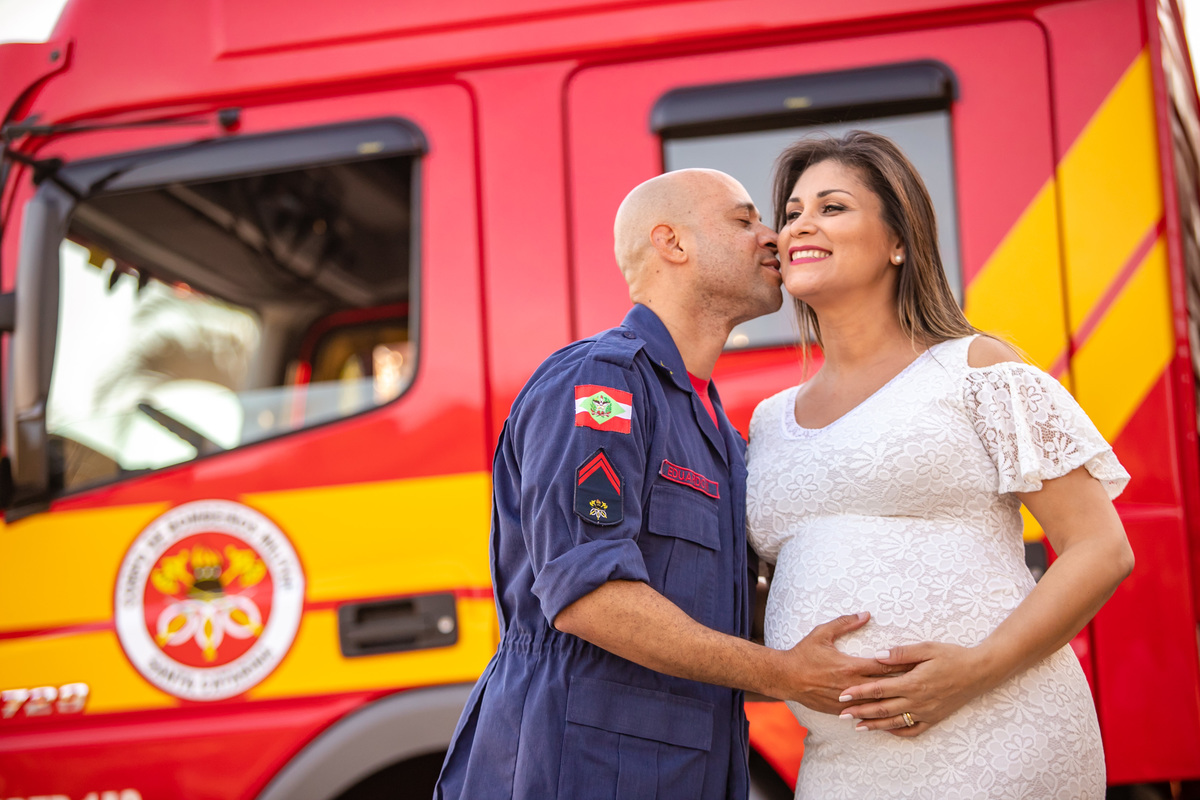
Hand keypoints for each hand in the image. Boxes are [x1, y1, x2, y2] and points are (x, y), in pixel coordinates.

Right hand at [778, 612, 911, 713]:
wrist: (785, 677)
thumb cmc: (803, 654)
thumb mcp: (822, 633)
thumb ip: (845, 623)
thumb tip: (866, 614)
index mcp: (850, 666)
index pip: (884, 666)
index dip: (903, 665)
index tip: (920, 664)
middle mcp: (851, 685)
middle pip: (885, 686)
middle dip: (905, 684)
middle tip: (924, 683)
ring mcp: (846, 700)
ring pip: (876, 704)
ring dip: (893, 701)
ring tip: (912, 700)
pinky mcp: (839, 710)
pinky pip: (863, 713)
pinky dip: (877, 713)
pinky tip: (889, 713)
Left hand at [836, 641, 994, 736]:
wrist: (979, 672)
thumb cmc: (952, 656)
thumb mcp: (927, 648)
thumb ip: (901, 653)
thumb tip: (877, 656)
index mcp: (913, 683)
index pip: (878, 689)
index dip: (859, 693)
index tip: (842, 695)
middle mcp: (917, 701)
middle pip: (882, 709)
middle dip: (860, 712)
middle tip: (841, 714)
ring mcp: (926, 712)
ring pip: (894, 722)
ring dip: (874, 725)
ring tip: (857, 726)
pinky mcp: (934, 718)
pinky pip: (913, 730)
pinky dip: (897, 731)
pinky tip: (886, 730)